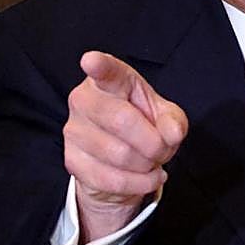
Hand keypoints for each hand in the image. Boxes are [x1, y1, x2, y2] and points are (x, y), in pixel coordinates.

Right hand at [64, 51, 187, 243]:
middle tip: (162, 148)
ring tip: (152, 162)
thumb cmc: (143, 126)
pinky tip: (147, 177)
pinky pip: (111, 179)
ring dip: (146, 165)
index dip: (99, 66)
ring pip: (118, 154)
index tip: (91, 60)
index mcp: (109, 80)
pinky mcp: (72, 160)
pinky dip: (138, 184)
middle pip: (121, 120)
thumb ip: (173, 120)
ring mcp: (73, 130)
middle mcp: (84, 99)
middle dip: (153, 142)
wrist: (122, 162)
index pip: (105, 71)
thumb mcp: (165, 117)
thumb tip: (171, 133)